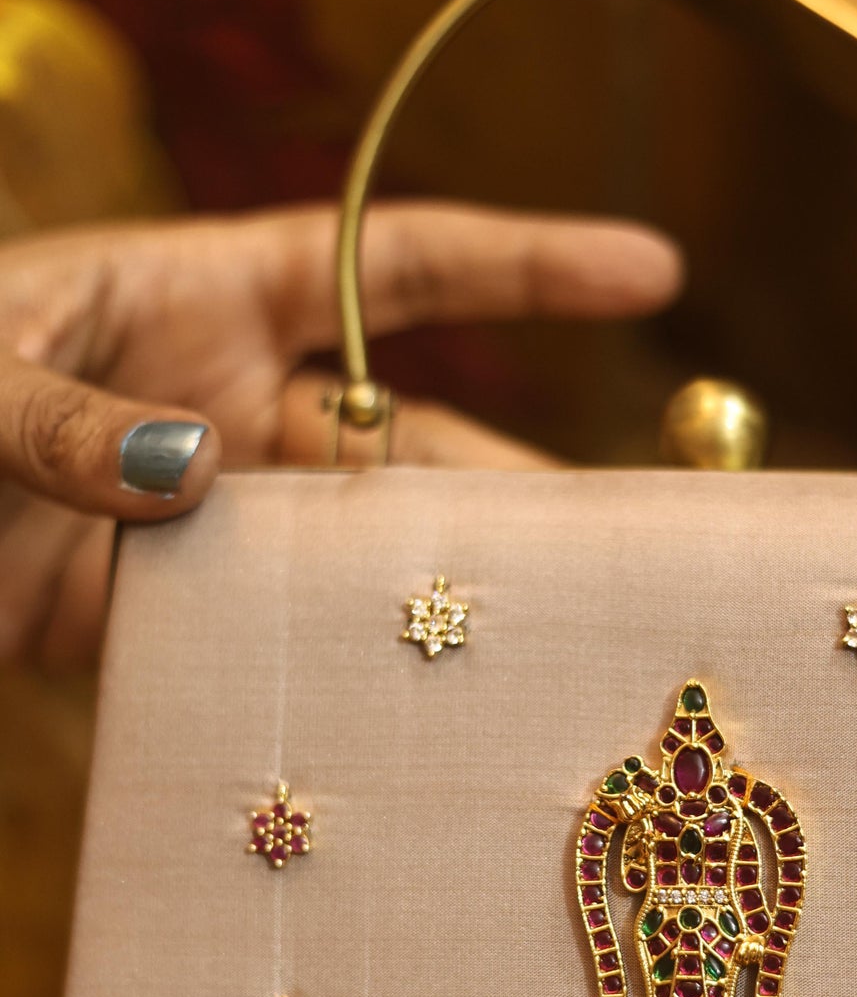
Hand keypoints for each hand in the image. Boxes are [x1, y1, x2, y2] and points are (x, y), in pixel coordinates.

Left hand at [0, 203, 681, 666]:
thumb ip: (63, 415)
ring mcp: (192, 518)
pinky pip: (261, 646)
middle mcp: (218, 407)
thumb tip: (188, 472)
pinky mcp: (146, 617)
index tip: (653, 275)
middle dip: (519, 489)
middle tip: (635, 547)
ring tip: (536, 656)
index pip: (396, 270)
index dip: (530, 269)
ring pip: (350, 562)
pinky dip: (321, 683)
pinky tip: (391, 727)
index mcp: (196, 296)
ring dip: (428, 606)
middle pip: (408, 445)